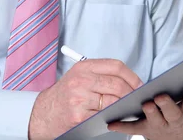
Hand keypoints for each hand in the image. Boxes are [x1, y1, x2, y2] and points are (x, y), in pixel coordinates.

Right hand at [28, 58, 143, 139]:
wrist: (43, 113)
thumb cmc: (65, 95)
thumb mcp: (79, 76)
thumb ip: (101, 75)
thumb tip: (130, 81)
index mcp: (83, 67)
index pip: (116, 66)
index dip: (132, 76)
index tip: (140, 84)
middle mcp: (81, 80)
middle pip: (117, 84)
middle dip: (132, 93)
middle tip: (138, 99)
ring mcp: (79, 98)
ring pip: (113, 101)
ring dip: (125, 106)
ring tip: (130, 107)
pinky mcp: (79, 115)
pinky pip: (104, 116)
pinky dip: (114, 116)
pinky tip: (116, 116)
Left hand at [107, 82, 182, 139]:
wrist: (177, 138)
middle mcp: (175, 121)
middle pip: (172, 113)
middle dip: (167, 105)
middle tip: (161, 96)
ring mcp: (160, 126)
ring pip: (155, 120)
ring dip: (150, 113)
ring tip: (145, 104)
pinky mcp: (145, 130)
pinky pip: (133, 128)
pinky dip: (121, 126)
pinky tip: (111, 123)